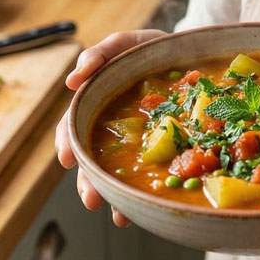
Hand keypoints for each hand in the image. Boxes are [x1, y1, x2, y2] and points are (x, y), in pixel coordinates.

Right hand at [54, 29, 166, 227]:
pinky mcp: (161, 149)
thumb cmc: (151, 48)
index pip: (73, 125)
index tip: (68, 159)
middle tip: (92, 200)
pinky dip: (141, 193)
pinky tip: (140, 210)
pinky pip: (150, 173)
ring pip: (117, 171)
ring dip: (113, 195)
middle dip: (89, 181)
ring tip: (117, 215)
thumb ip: (99, 55)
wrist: (191, 51)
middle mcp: (111, 126)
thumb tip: (71, 81)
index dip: (68, 142)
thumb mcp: (125, 43)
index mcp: (97, 102)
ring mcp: (136, 140)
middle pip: (93, 157)